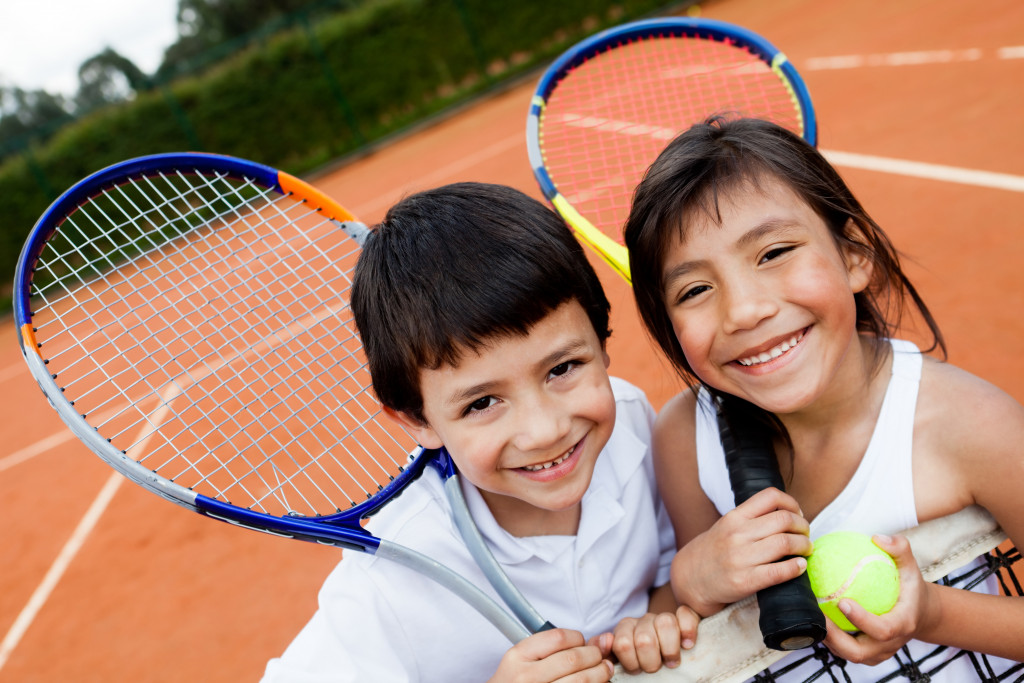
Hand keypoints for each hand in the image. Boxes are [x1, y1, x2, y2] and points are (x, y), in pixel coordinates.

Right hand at [488, 628, 612, 682]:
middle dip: (594, 656)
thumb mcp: (525, 659)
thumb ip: (558, 646)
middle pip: (573, 659)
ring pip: (581, 680)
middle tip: (600, 658)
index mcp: (518, 656)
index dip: (578, 638)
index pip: (558, 637)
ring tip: (604, 671)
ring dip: (600, 673)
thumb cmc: (516, 682)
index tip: (582, 642)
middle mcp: (526, 676)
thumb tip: (604, 639)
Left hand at [605, 605, 699, 673]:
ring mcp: (663, 617)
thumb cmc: (639, 658)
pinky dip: (688, 631)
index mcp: (625, 629)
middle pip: (645, 639)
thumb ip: (606, 651)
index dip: (631, 662)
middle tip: (655, 668)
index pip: (622, 644)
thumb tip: (606, 643)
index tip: (637, 670)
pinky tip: (687, 645)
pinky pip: (685, 615)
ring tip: (671, 662)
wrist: (660, 651)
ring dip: (670, 650)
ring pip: (666, 623)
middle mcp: (643, 620)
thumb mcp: (619, 657)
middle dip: (651, 661)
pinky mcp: (684, 616)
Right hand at [671, 487, 811, 614]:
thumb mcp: (727, 526)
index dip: (792, 503)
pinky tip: (800, 566)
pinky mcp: (745, 581)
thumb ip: (752, 518)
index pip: (771, 496)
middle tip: (805, 534)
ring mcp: (740, 558)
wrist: (690, 578)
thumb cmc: (714, 551)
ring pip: (785, 543)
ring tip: (805, 550)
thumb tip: (790, 515)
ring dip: (804, 546)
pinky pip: (779, 572)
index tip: (798, 515)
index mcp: (734, 517)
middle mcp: (737, 534)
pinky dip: (796, 568)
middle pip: (784, 520)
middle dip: (803, 527)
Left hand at [821, 534, 932, 664]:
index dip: (862, 620)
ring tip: (809, 616)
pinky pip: (844, 650)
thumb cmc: (911, 587)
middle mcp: (889, 645)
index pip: (882, 630)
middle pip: (859, 653)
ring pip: (848, 655)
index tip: (842, 601)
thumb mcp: (911, 567)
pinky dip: (829, 638)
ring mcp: (877, 654)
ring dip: (827, 639)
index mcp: (902, 624)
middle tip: (815, 614)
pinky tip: (814, 617)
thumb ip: (900, 549)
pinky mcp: (867, 655)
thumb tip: (878, 538)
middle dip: (834, 639)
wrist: (921, 614)